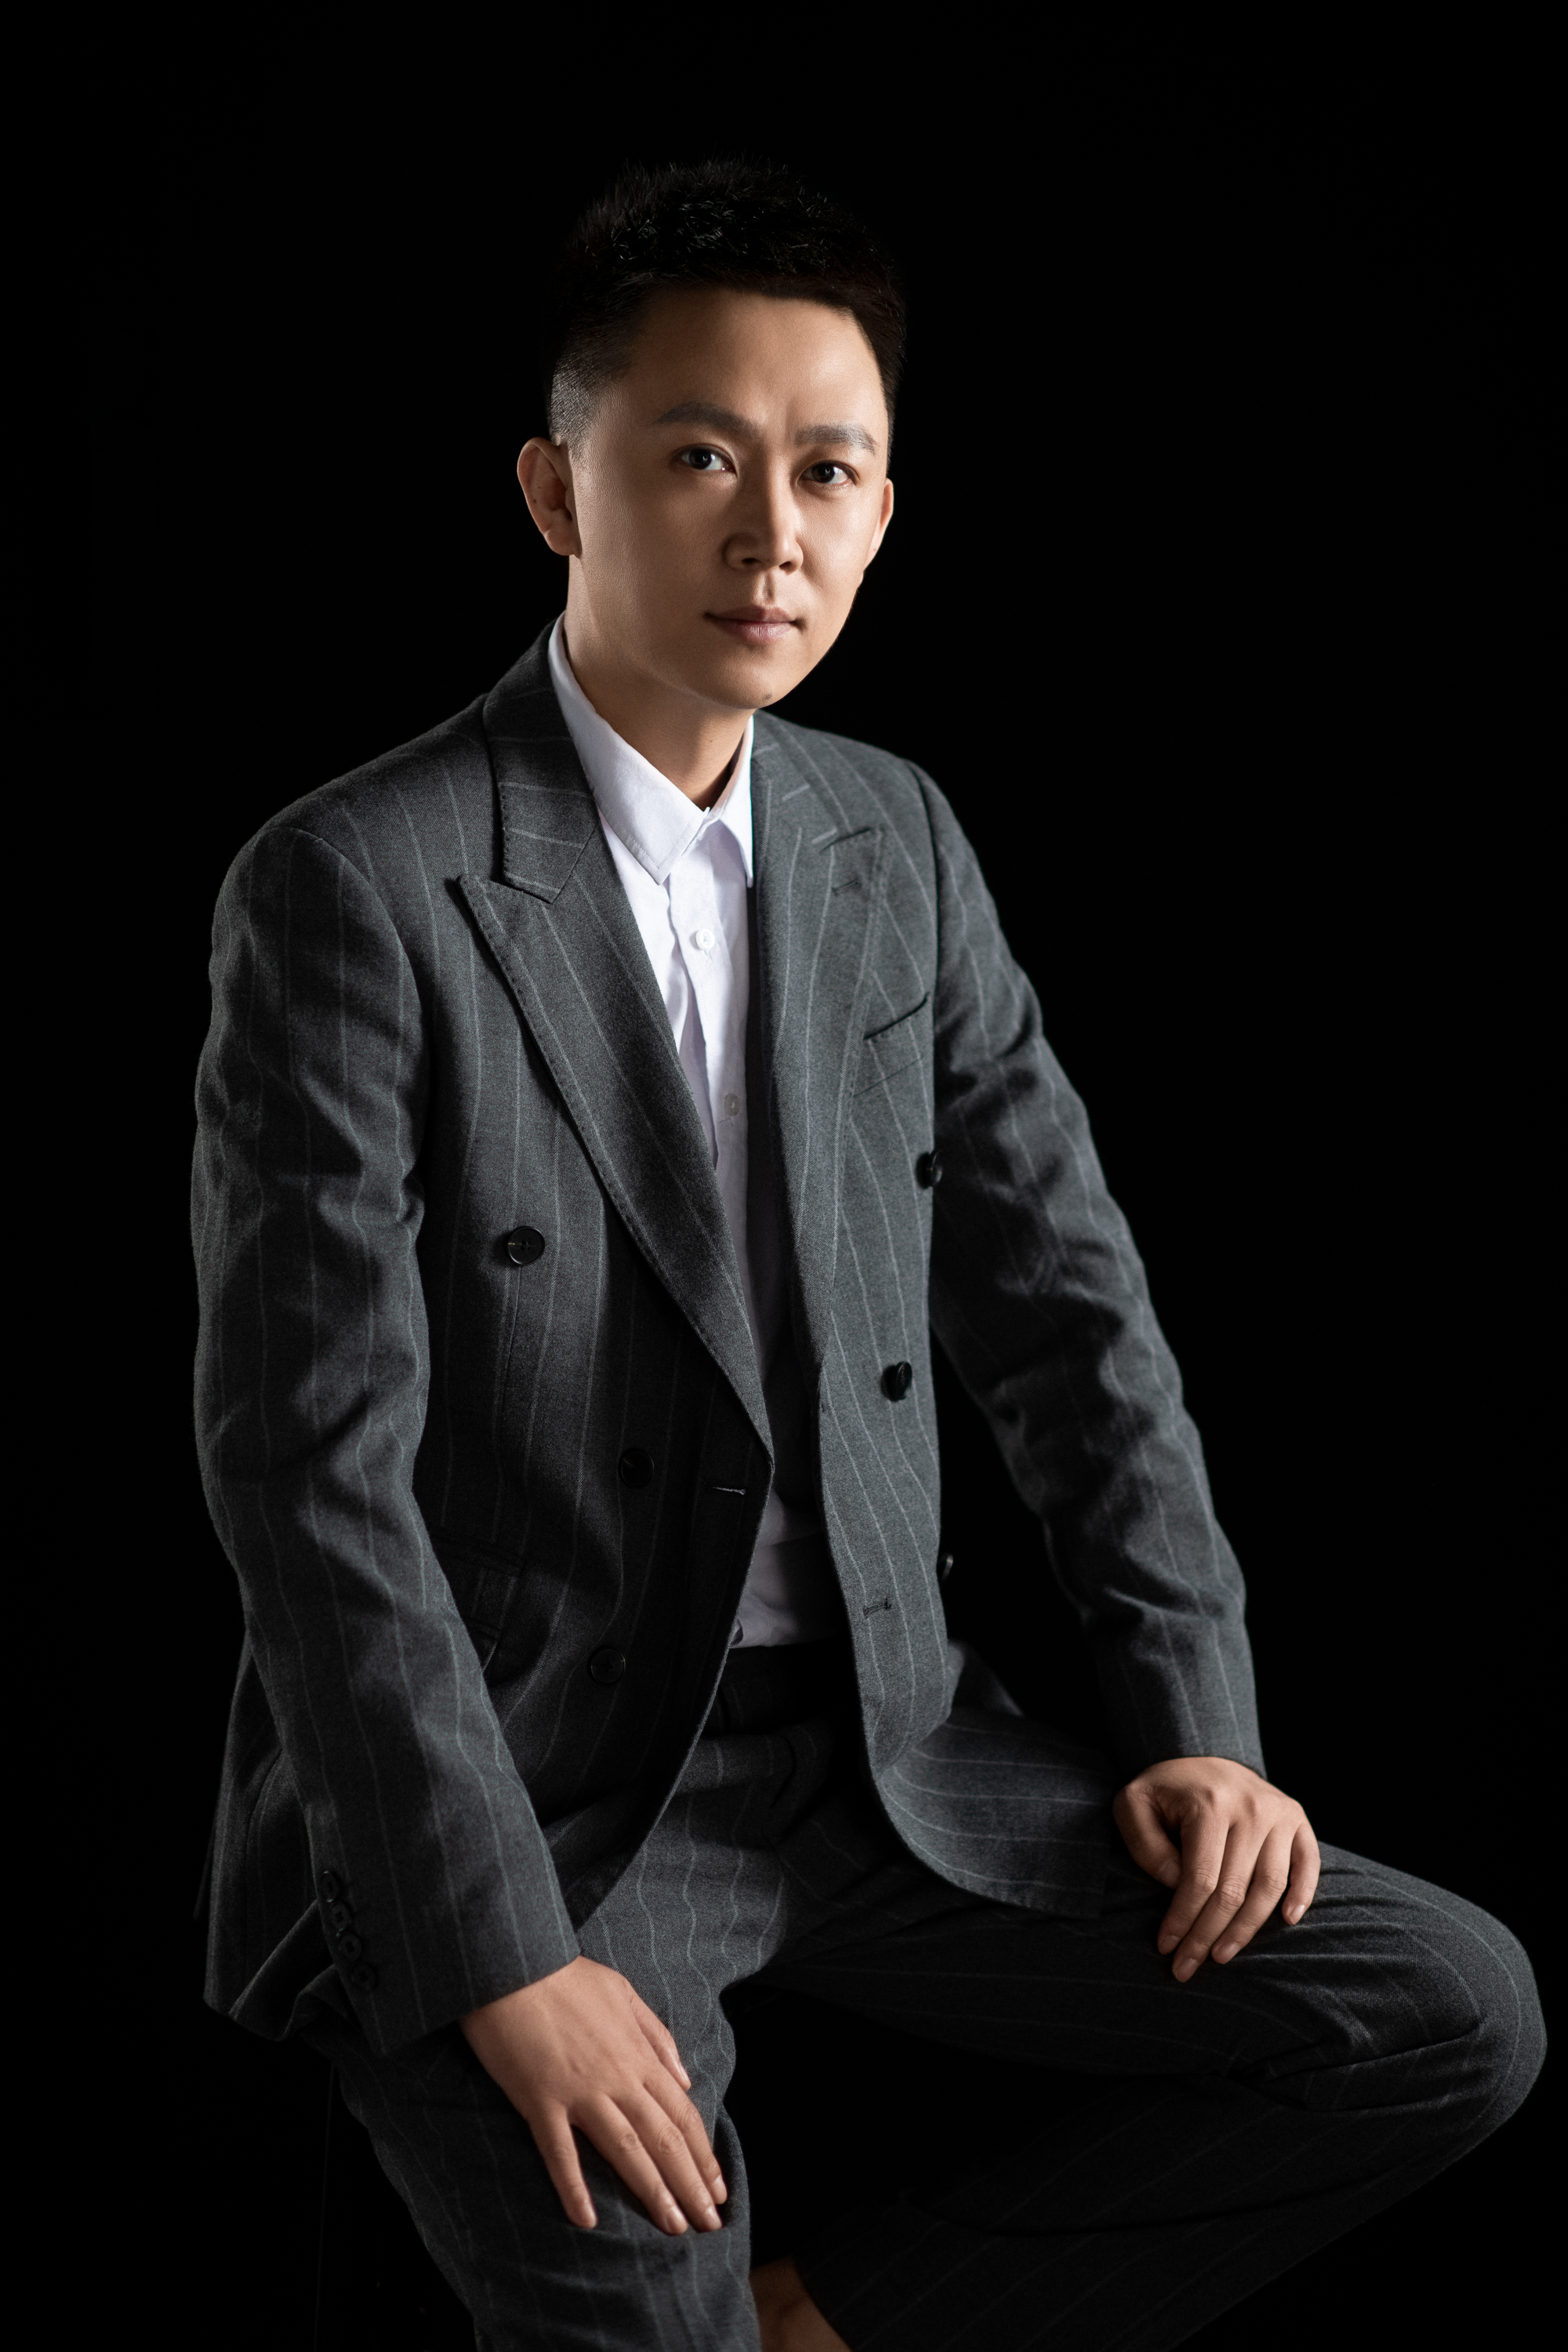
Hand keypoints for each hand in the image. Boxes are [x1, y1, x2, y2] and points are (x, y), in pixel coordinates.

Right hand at [459, 1955, 726, 2234]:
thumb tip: (686, 2078)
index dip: (704, 2155)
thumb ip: (658, 2036)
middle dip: (691, 2184)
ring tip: (673, 2226)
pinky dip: (574, 2188)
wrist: (512, 1962)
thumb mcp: (624, 1993)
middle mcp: (618, 2077)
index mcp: (638, 2053)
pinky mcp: (541, 2099)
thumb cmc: (565, 1976)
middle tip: (709, 2223)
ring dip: (653, 2191)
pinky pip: (560, 2152)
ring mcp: (580, 2090)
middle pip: (664, 2139)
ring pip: (626, 2150)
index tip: (719, 2188)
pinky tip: (588, 2220)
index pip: (682, 2114)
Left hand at [1113, 1756, 1320, 1981]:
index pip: (1199, 1880)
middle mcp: (1251, 1809)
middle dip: (1207, 1936)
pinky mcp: (1297, 1819)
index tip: (1165, 1946)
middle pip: (1233, 1891)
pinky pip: (1308, 1864)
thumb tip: (1176, 1884)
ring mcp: (1279, 1814)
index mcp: (1210, 1805)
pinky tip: (1286, 1921)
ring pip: (1270, 1887)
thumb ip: (1144, 1844)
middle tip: (1186, 1967)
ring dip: (1247, 1930)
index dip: (1182, 1920)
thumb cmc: (1164, 1789)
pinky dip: (1302, 1895)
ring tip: (1222, 1956)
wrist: (1203, 1753)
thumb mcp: (1133, 1804)